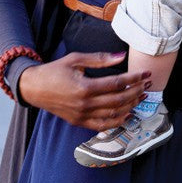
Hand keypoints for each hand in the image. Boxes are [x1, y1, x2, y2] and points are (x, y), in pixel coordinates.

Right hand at [18, 51, 150, 129]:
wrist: (34, 88)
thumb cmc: (55, 70)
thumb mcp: (76, 59)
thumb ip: (100, 59)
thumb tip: (121, 56)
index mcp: (85, 87)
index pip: (117, 84)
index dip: (134, 78)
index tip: (145, 74)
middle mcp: (85, 104)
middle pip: (119, 100)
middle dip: (136, 91)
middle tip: (147, 84)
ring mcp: (82, 116)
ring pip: (113, 114)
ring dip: (131, 106)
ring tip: (141, 97)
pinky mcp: (79, 122)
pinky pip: (102, 125)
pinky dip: (117, 121)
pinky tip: (127, 113)